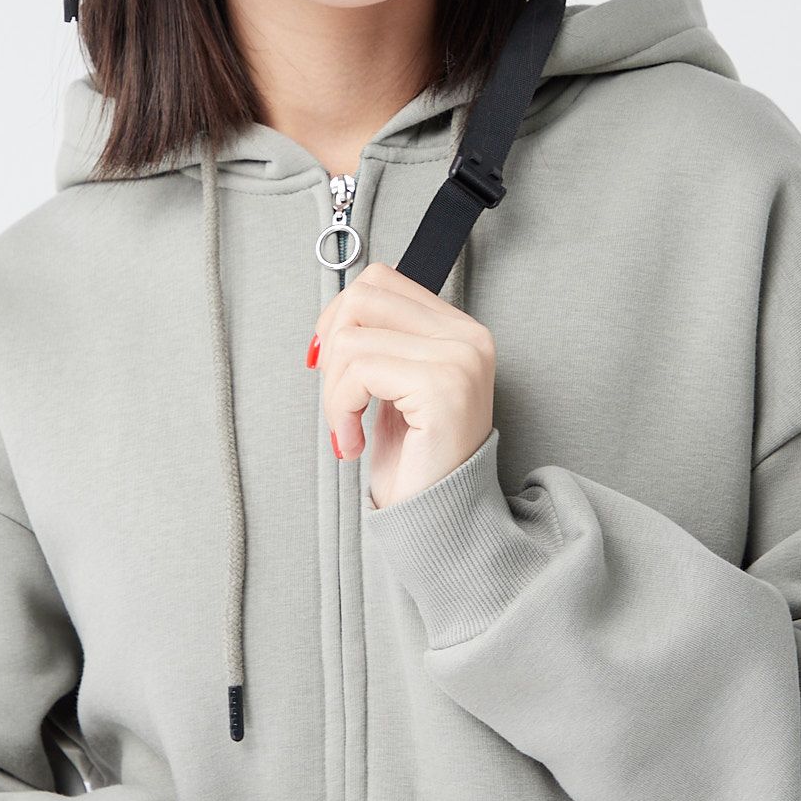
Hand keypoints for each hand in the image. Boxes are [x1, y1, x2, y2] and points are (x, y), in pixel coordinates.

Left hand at [308, 261, 495, 508]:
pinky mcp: (442, 387)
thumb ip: (380, 339)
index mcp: (459, 329)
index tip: (333, 367)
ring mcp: (459, 359)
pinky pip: (358, 372)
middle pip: (363, 297)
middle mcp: (468, 336)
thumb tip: (333, 312)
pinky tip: (354, 443)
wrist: (442, 521)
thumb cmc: (414, 459)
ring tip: (347, 428)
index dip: (340, 316)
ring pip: (352, 338)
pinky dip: (339, 411)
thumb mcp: (395, 385)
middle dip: (332, 349)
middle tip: (339, 400)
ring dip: (332, 391)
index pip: (380, 279)